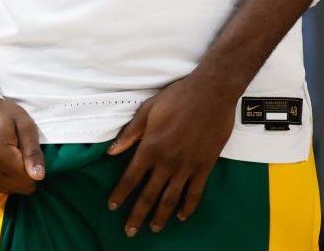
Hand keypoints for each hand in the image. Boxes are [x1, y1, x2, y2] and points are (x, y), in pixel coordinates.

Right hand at [0, 98, 44, 194]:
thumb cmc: (3, 115)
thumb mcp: (25, 125)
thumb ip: (32, 152)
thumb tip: (39, 177)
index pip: (26, 179)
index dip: (36, 169)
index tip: (31, 154)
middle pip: (18, 187)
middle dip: (27, 175)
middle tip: (23, 154)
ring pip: (8, 189)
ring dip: (16, 178)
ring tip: (14, 157)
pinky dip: (6, 180)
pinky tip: (6, 165)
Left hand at [106, 73, 238, 235]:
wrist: (213, 92)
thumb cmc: (178, 97)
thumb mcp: (148, 110)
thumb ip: (130, 133)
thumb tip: (111, 152)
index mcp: (150, 148)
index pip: (130, 179)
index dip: (120, 195)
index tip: (113, 207)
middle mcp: (167, 162)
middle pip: (148, 195)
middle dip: (137, 215)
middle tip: (130, 231)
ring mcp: (187, 166)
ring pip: (171, 198)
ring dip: (161, 216)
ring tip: (154, 228)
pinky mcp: (205, 165)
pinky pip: (196, 191)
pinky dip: (188, 206)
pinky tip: (182, 216)